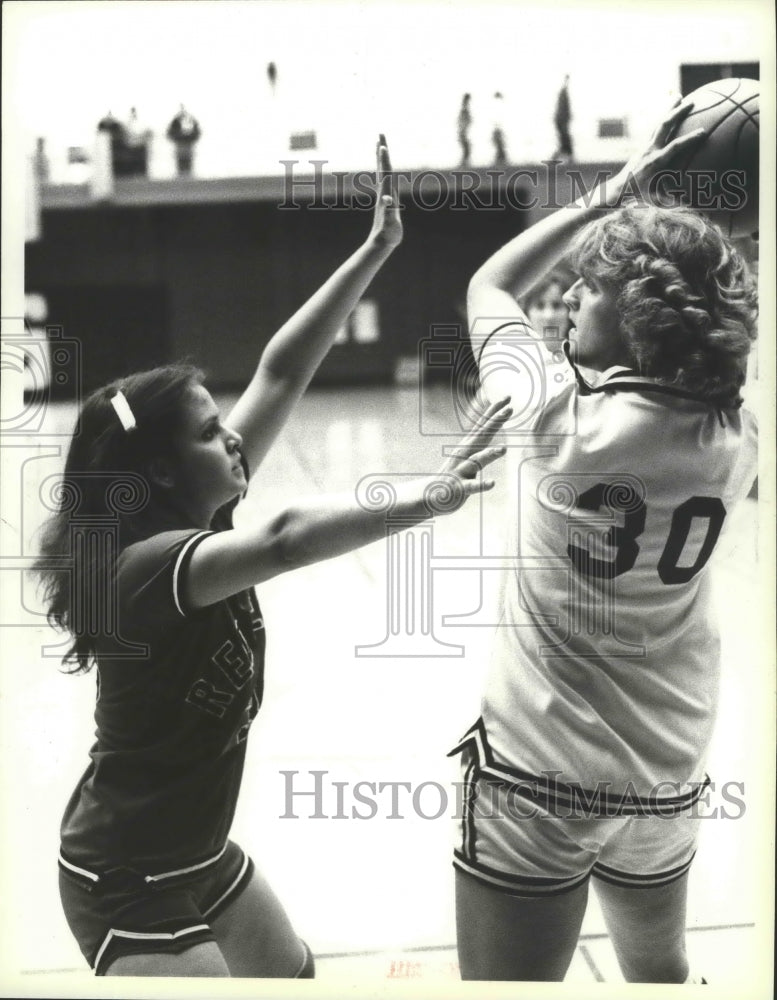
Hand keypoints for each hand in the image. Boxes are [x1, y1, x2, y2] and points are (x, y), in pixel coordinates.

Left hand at [368, 134, 402, 249]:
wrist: (380, 243)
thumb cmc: (388, 234)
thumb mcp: (391, 223)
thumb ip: (390, 211)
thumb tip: (387, 200)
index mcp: (386, 194)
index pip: (386, 173)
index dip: (385, 160)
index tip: (382, 144)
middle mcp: (384, 192)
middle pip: (383, 167)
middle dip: (382, 151)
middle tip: (380, 134)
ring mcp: (384, 195)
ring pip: (382, 172)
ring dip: (382, 158)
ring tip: (380, 145)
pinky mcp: (385, 200)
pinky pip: (384, 180)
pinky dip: (384, 171)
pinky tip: (385, 168)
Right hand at [422, 397, 511, 513]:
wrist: (429, 496)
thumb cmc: (453, 476)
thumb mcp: (467, 457)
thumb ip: (478, 445)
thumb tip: (492, 435)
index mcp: (468, 446)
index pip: (483, 425)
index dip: (495, 411)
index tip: (507, 397)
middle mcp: (464, 454)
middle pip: (482, 436)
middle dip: (495, 422)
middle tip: (510, 409)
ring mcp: (461, 470)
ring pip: (477, 461)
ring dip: (489, 454)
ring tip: (503, 449)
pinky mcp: (459, 488)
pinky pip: (472, 487)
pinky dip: (481, 485)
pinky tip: (492, 483)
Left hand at [606, 100, 705, 206]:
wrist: (618, 190)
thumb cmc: (638, 197)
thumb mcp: (656, 199)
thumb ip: (673, 200)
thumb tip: (692, 203)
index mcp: (655, 163)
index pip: (674, 147)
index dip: (689, 139)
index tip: (703, 132)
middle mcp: (650, 150)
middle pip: (664, 126)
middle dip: (678, 113)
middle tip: (692, 102)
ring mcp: (645, 146)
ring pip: (658, 123)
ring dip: (669, 109)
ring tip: (678, 96)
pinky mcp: (642, 146)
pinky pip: (654, 127)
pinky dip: (663, 117)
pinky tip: (668, 110)